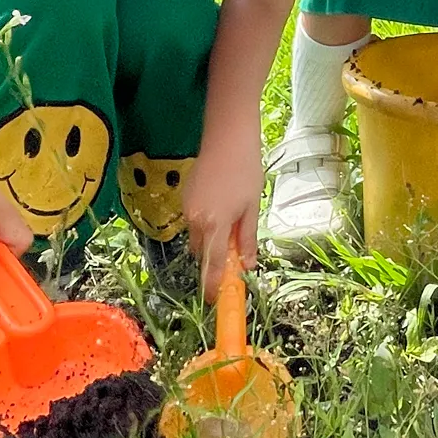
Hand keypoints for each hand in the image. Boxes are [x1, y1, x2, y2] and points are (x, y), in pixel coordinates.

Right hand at [184, 127, 262, 297]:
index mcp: (214, 224)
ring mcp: (188, 207)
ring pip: (198, 236)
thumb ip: (247, 238)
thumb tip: (247, 265)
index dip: (213, 285)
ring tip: (234, 220)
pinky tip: (223, 205)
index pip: (211, 264)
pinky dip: (206, 223)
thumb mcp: (252, 207)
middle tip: (236, 252)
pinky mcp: (185, 196)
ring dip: (212, 239)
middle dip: (216, 257)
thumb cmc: (246, 170)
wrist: (228, 137)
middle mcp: (195, 219)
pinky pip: (194, 220)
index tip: (215, 299)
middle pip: (203, 252)